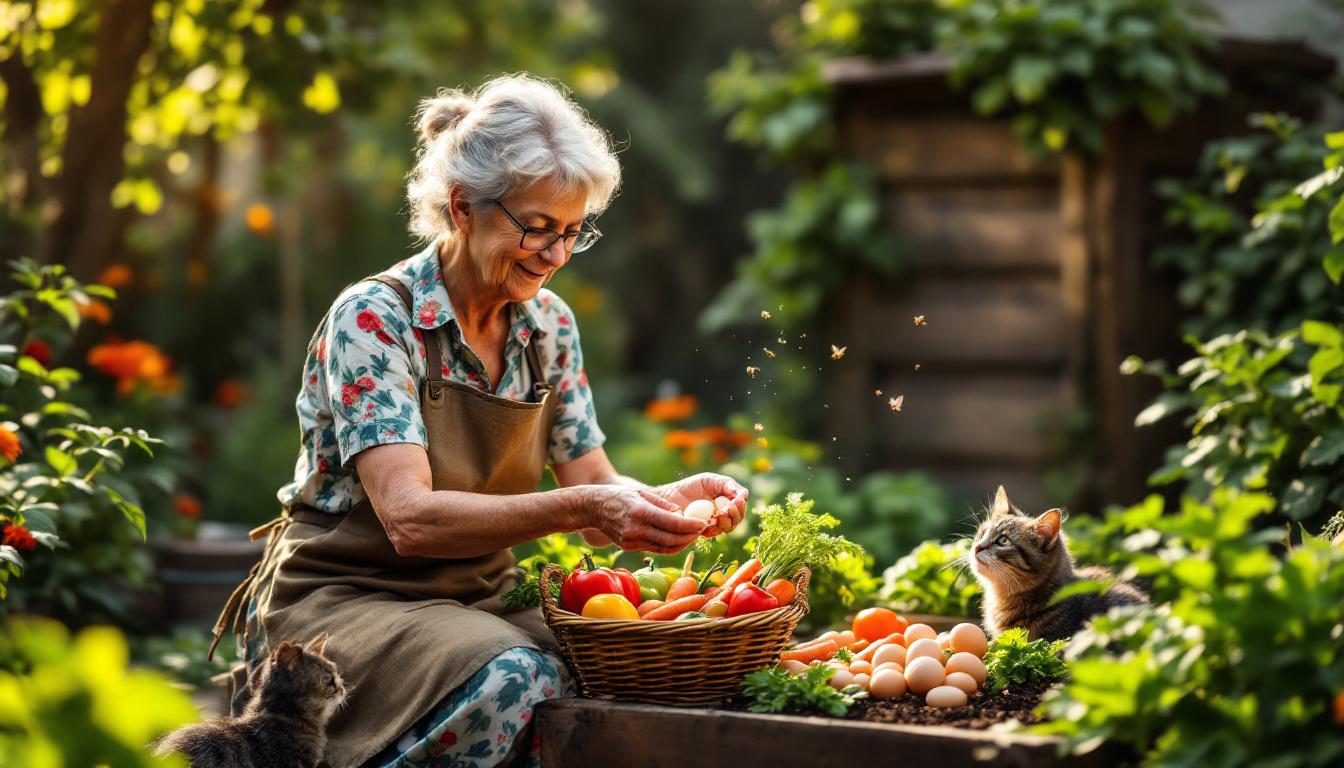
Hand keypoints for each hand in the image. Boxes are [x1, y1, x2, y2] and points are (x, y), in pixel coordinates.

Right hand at [577, 485, 704, 553]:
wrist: (593, 508)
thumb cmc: (619, 496)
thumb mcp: (641, 492)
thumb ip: (663, 504)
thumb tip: (681, 513)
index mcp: (640, 512)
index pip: (671, 523)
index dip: (690, 526)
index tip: (703, 524)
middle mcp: (636, 529)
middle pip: (670, 539)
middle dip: (690, 536)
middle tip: (702, 530)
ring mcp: (632, 540)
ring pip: (664, 548)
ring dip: (682, 543)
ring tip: (693, 535)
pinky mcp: (630, 547)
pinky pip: (655, 549)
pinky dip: (670, 545)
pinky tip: (679, 539)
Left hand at [653, 472, 748, 537]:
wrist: (670, 497)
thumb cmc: (690, 486)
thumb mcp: (709, 480)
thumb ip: (726, 484)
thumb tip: (741, 494)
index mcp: (728, 499)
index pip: (741, 504)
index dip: (741, 504)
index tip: (737, 500)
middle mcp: (724, 512)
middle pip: (737, 518)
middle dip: (735, 515)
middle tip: (726, 510)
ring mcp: (715, 523)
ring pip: (728, 527)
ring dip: (725, 522)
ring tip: (718, 515)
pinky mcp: (704, 531)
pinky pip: (713, 533)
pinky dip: (712, 528)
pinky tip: (708, 522)